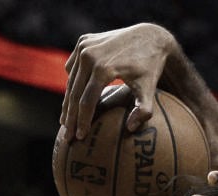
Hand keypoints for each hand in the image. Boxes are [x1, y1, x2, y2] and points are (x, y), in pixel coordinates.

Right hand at [61, 23, 175, 139]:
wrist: (150, 37)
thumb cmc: (151, 68)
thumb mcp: (151, 90)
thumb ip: (144, 111)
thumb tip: (130, 129)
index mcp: (103, 69)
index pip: (86, 101)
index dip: (82, 121)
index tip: (80, 137)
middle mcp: (89, 56)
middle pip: (74, 93)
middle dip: (70, 117)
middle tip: (67, 136)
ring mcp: (84, 46)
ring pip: (70, 80)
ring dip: (67, 102)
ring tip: (66, 121)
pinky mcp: (83, 41)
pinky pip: (73, 67)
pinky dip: (72, 83)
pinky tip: (73, 100)